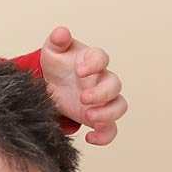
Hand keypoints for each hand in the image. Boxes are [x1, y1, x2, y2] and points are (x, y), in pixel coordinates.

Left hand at [36, 26, 127, 143]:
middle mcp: (102, 79)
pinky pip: (111, 129)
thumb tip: (61, 32)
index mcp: (92, 61)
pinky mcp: (99, 118)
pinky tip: (89, 138)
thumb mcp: (52, 51)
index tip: (79, 71)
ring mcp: (103, 100)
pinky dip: (105, 136)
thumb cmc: (58, 65)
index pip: (101, 58)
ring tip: (88, 117)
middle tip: (83, 98)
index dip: (94, 64)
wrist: (52, 85)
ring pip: (119, 106)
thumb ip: (57, 40)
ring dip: (107, 113)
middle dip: (101, 93)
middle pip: (115, 84)